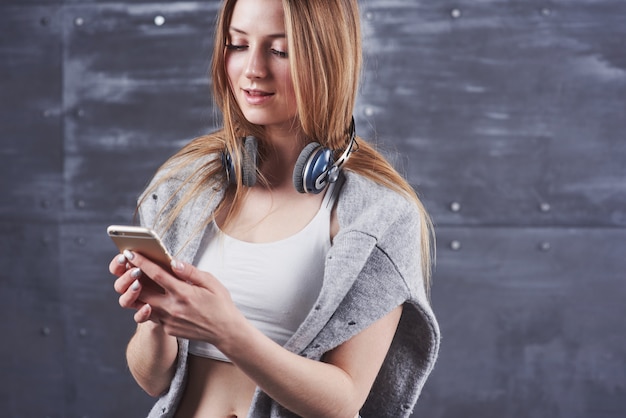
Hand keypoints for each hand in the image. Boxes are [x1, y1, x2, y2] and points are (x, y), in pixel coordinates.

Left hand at [112, 251, 245, 345]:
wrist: (225, 332)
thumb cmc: (220, 304)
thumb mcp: (211, 283)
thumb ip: (191, 272)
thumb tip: (173, 262)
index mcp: (184, 294)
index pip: (157, 275)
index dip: (142, 263)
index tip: (131, 253)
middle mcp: (173, 308)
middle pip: (142, 292)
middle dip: (132, 277)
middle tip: (127, 266)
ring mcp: (168, 321)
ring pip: (143, 306)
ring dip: (138, 293)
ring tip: (137, 282)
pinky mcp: (168, 329)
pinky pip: (154, 316)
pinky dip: (151, 306)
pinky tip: (156, 298)